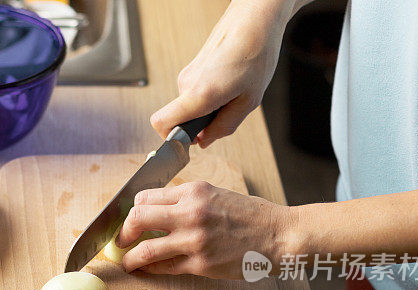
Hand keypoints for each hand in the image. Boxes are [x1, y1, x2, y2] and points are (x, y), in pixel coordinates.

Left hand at [117, 181, 294, 278]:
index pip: (146, 197)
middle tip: (120, 240)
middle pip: (137, 219)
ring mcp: (194, 240)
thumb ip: (186, 200)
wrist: (280, 235)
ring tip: (126, 262)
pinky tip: (145, 270)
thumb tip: (156, 210)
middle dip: (123, 232)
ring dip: (130, 258)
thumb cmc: (251, 215)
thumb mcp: (217, 194)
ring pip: (146, 250)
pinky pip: (165, 268)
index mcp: (194, 191)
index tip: (130, 220)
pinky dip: (150, 270)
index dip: (132, 210)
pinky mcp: (201, 264)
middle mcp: (190, 213)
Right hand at [150, 0, 290, 146]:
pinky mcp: (192, 68)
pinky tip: (230, 83)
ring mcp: (187, 74)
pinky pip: (194, 93)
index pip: (161, 124)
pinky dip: (209, 96)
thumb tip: (204, 140)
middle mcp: (186, 83)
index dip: (170, 139)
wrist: (255, 20)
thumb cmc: (255, 54)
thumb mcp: (248, 101)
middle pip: (179, 119)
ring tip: (234, 92)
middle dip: (199, 124)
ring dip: (208, 108)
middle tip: (227, 112)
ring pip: (189, 106)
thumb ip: (224, 127)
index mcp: (199, 94)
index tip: (190, 141)